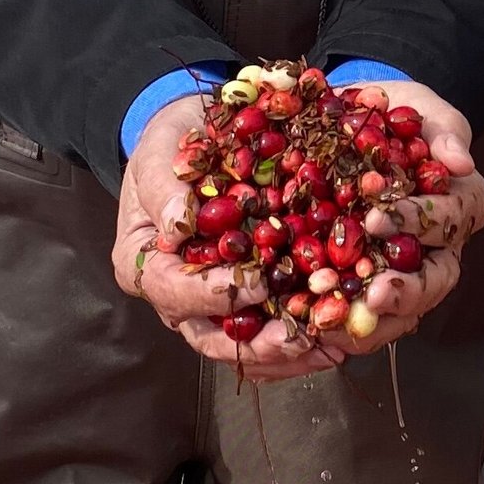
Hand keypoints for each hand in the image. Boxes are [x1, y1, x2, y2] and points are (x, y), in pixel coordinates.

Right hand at [113, 92, 338, 382]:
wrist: (197, 130)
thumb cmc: (171, 141)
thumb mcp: (159, 150)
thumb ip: (163, 187)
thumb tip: (176, 226)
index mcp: (144, 263)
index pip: (172, 292)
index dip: (213, 295)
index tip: (257, 285)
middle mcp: (177, 293)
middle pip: (211, 337)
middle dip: (258, 346)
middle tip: (301, 342)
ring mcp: (214, 298)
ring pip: (246, 343)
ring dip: (288, 353)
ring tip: (331, 349)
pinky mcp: (249, 291)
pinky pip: (272, 324)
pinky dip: (303, 333)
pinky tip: (339, 334)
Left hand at [330, 79, 483, 352]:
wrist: (365, 125)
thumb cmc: (402, 118)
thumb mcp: (425, 111)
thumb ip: (443, 132)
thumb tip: (461, 162)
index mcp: (460, 205)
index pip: (450, 220)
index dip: (417, 224)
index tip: (377, 218)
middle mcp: (440, 247)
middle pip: (435, 280)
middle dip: (406, 291)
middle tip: (374, 293)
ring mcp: (405, 270)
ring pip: (405, 311)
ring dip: (375, 321)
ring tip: (340, 326)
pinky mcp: (369, 282)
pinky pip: (363, 313)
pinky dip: (340, 323)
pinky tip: (312, 328)